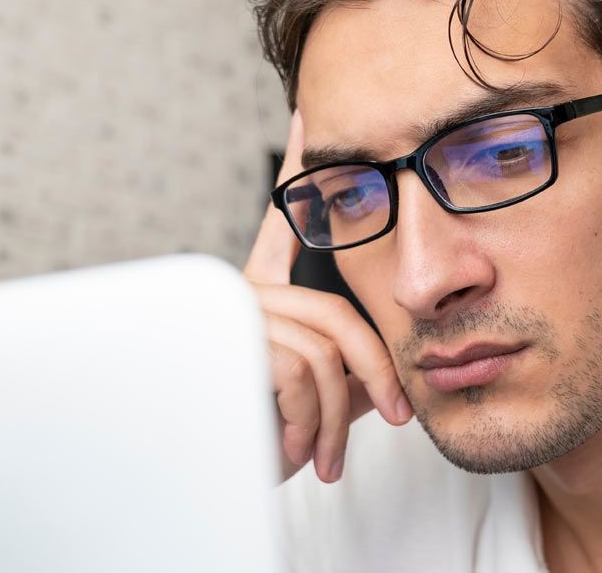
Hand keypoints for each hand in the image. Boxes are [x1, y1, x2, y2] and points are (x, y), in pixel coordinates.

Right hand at [244, 111, 412, 483]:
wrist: (203, 485)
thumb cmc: (255, 442)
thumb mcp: (314, 401)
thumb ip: (345, 368)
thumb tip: (387, 368)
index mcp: (257, 295)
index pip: (282, 220)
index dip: (296, 166)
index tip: (309, 116)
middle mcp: (240, 295)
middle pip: (339, 316)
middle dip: (379, 371)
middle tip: (398, 416)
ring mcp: (231, 316)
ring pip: (326, 354)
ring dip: (336, 419)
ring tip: (322, 455)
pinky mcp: (229, 341)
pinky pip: (304, 376)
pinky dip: (313, 426)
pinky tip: (295, 450)